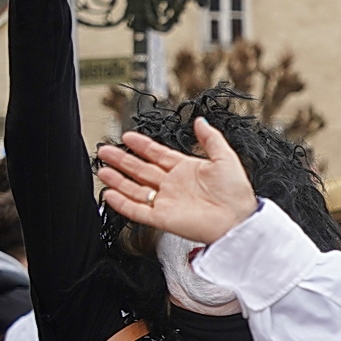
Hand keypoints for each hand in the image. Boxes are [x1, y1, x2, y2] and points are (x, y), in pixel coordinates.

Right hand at [95, 119, 257, 244]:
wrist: (239, 219)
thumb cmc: (237, 193)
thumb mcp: (225, 158)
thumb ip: (210, 139)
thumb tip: (200, 121)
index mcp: (187, 170)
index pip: (158, 154)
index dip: (142, 146)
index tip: (127, 137)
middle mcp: (174, 185)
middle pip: (141, 170)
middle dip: (122, 160)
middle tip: (105, 150)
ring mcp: (167, 202)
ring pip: (135, 189)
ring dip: (118, 180)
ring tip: (102, 169)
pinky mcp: (163, 218)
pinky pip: (137, 210)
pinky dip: (122, 203)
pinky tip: (109, 193)